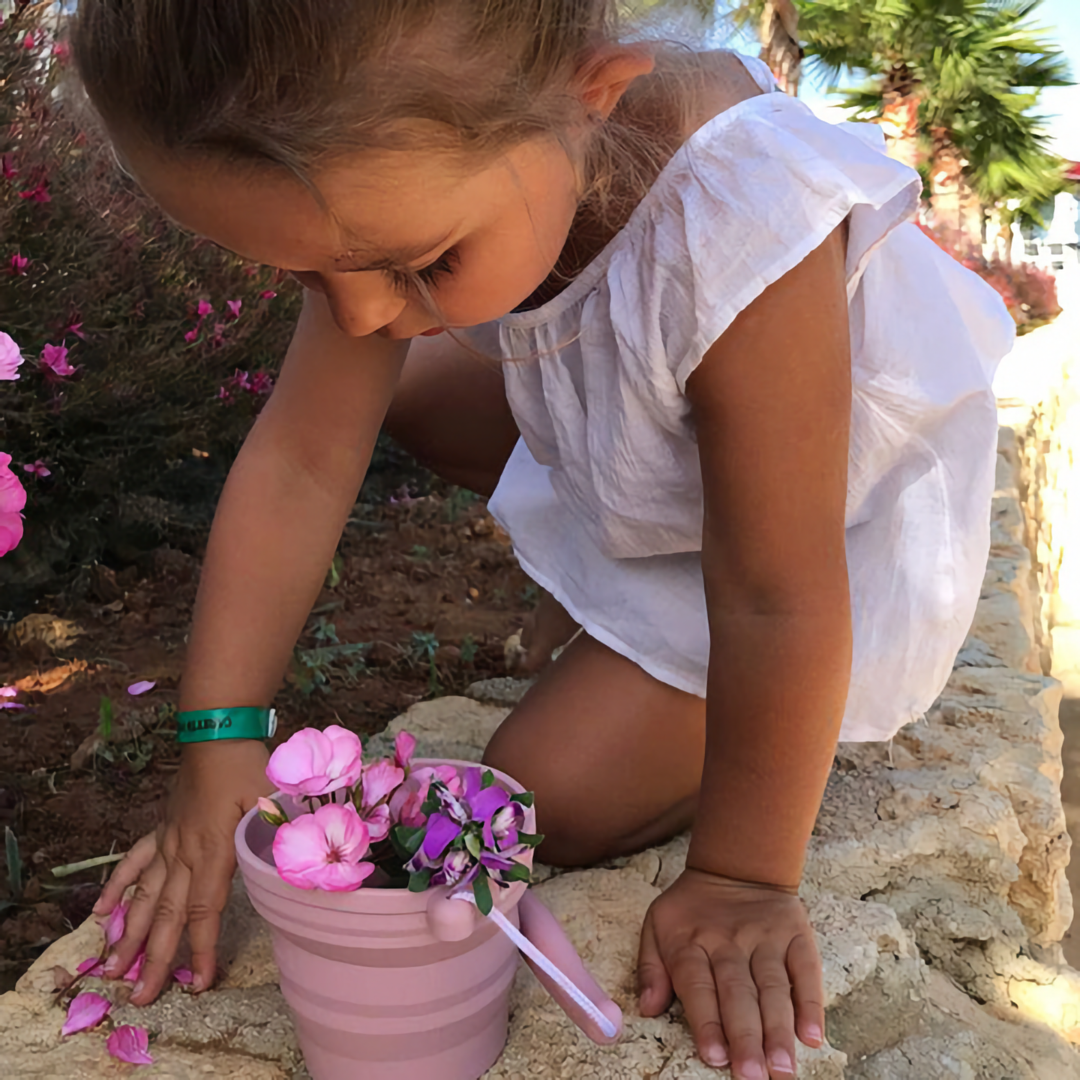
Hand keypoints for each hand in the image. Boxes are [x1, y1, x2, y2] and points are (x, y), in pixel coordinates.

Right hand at [93, 740, 272, 1004]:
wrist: (216, 732)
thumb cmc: (247, 764)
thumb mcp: (271, 798)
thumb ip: (280, 832)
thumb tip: (302, 860)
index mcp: (213, 849)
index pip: (203, 910)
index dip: (201, 948)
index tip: (200, 982)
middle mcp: (184, 852)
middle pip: (167, 914)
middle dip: (155, 958)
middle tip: (141, 998)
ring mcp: (169, 841)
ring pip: (144, 895)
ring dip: (129, 934)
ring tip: (112, 969)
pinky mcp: (163, 828)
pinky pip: (134, 862)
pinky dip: (117, 887)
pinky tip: (100, 913)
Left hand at [638, 868, 823, 1078]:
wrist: (737, 866)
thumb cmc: (692, 908)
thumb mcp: (657, 924)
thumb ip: (650, 967)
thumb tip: (648, 1008)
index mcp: (690, 941)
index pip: (699, 985)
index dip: (707, 1021)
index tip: (715, 1057)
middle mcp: (729, 941)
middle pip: (738, 993)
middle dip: (745, 1038)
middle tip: (752, 1076)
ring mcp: (766, 938)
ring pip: (773, 988)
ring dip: (778, 1031)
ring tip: (781, 1069)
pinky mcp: (796, 934)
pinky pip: (806, 970)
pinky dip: (811, 1004)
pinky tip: (811, 1036)